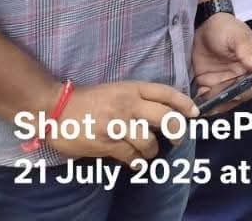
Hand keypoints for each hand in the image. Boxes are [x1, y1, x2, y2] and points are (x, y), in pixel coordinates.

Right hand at [44, 80, 197, 164]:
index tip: (194, 112)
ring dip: (152, 150)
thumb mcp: (116, 90)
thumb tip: (159, 115)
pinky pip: (130, 156)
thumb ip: (137, 99)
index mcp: (132, 88)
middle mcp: (129, 105)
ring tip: (149, 153)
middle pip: (165, 118)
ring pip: (148, 141)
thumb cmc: (87, 99)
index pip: (166, 93)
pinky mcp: (106, 142)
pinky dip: (136, 162)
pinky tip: (136, 163)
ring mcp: (118, 124)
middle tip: (177, 139)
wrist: (56, 108)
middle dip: (176, 131)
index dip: (183, 103)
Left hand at [189, 14, 251, 110]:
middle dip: (224, 104)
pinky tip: (193, 102)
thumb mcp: (237, 37)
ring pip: (220, 101)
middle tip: (211, 105)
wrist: (204, 22)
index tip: (233, 95)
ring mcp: (221, 81)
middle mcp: (237, 77)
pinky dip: (200, 102)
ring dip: (211, 106)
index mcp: (250, 67)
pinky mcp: (207, 82)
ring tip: (199, 107)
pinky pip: (205, 97)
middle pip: (235, 98)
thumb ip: (247, 53)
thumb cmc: (225, 26)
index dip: (245, 93)